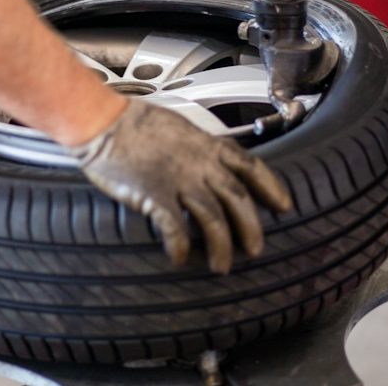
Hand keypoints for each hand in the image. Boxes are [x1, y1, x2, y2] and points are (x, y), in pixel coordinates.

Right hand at [72, 100, 291, 273]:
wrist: (104, 121)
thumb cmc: (135, 121)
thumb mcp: (178, 126)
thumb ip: (198, 146)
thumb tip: (210, 160)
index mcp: (206, 144)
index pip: (250, 165)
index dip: (270, 187)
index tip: (283, 205)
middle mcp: (199, 163)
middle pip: (237, 198)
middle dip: (251, 227)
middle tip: (255, 248)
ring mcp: (178, 180)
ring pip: (212, 218)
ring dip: (220, 246)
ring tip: (222, 265)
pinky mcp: (154, 195)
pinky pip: (175, 228)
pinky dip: (180, 247)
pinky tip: (179, 258)